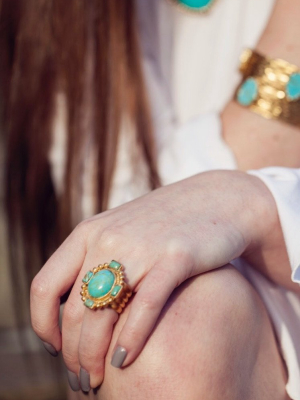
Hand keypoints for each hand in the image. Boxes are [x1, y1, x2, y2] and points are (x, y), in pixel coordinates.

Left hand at [30, 170, 277, 387]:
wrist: (215, 200)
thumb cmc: (164, 224)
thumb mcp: (120, 232)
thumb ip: (93, 260)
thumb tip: (72, 306)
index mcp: (88, 232)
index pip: (44, 286)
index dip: (42, 324)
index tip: (55, 349)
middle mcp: (107, 239)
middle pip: (74, 311)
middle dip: (72, 354)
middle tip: (81, 380)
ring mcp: (141, 247)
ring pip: (102, 315)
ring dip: (93, 356)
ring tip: (96, 380)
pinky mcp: (176, 257)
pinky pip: (144, 308)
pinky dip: (130, 340)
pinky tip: (124, 361)